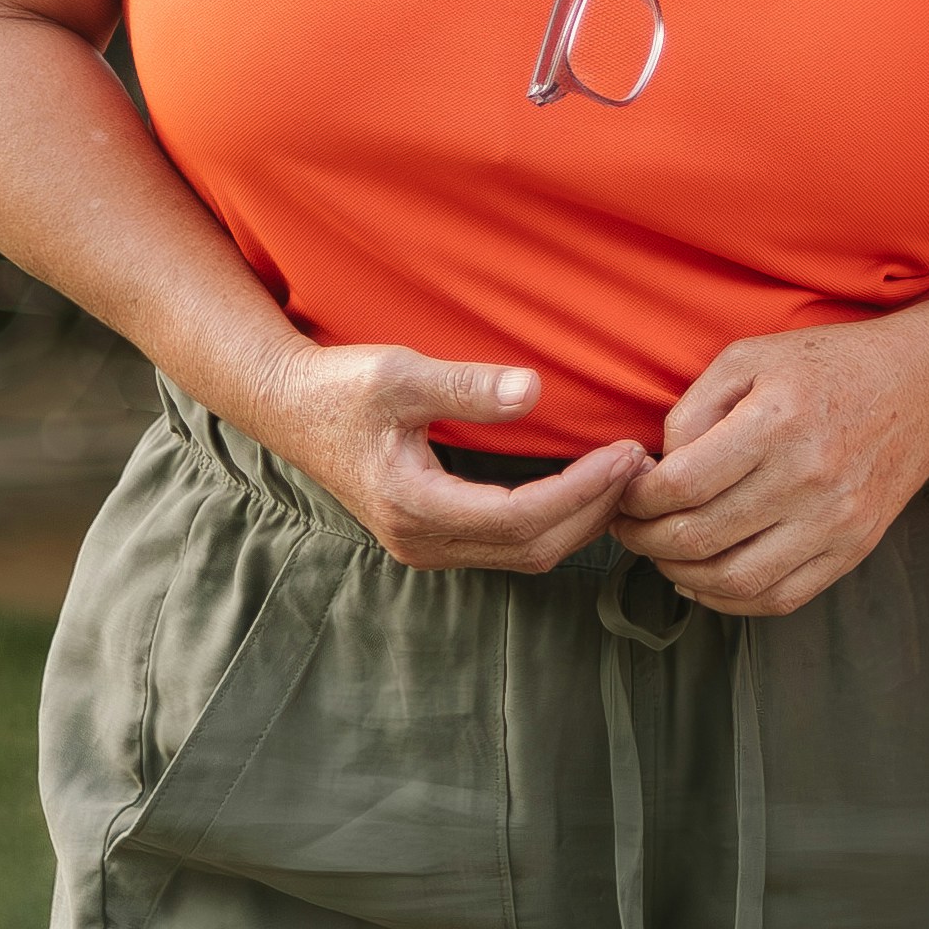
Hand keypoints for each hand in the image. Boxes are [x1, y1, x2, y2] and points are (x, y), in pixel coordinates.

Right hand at [258, 343, 641, 575]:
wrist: (286, 407)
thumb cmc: (339, 386)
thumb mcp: (398, 373)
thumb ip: (466, 386)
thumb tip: (534, 391)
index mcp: (413, 506)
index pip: (522, 516)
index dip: (583, 491)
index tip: (627, 454)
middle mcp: (422, 540)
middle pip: (533, 547)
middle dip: (595, 510)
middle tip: (641, 462)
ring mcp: (426, 546)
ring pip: (525, 554)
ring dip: (581, 521)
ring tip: (625, 475)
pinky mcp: (432, 537)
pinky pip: (509, 544)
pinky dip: (555, 522)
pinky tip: (585, 488)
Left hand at [613, 305, 928, 615]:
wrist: (921, 388)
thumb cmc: (828, 367)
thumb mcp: (750, 359)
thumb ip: (694, 410)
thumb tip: (658, 469)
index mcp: (776, 422)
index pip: (680, 485)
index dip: (636, 498)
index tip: (626, 493)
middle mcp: (808, 478)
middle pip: (698, 537)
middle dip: (645, 540)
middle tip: (630, 528)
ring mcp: (834, 522)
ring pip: (734, 579)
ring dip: (680, 576)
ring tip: (663, 554)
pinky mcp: (852, 549)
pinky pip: (779, 598)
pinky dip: (730, 600)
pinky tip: (704, 579)